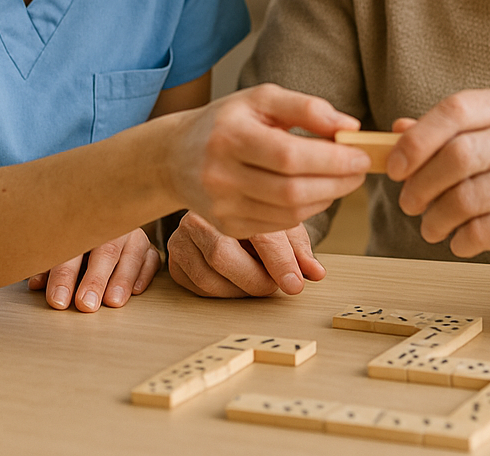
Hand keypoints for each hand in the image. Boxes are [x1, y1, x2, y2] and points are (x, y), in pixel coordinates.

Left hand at [28, 227, 160, 311]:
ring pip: (131, 254)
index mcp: (84, 224)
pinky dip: (144, 274)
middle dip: (95, 279)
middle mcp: (111, 227)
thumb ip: (50, 266)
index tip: (58, 300)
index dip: (64, 275)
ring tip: (112, 301)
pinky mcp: (148, 249)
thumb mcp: (61, 248)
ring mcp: (133, 236)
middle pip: (105, 250)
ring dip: (122, 279)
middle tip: (86, 304)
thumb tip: (37, 284)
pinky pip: (151, 259)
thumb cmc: (77, 240)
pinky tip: (136, 291)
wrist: (106, 219)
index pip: (73, 249)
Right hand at [166, 211, 324, 297]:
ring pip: (208, 277)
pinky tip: (236, 282)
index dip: (279, 262)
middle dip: (255, 280)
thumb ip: (298, 249)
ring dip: (239, 290)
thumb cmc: (256, 216)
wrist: (218, 203)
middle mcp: (201, 213)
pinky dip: (221, 292)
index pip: (256, 232)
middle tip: (274, 286)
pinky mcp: (174, 257)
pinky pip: (195, 286)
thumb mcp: (281, 225)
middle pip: (222, 255)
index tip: (294, 285)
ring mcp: (182, 235)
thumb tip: (315, 273)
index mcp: (234, 197)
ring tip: (257, 283)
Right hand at [172, 84, 370, 238]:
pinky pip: (279, 225)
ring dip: (327, 197)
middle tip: (360, 169)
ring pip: (289, 212)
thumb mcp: (262, 100)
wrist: (175, 156)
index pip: (289, 155)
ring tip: (343, 179)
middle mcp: (221, 175)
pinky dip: (307, 210)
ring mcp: (222, 207)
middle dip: (337, 182)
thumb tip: (349, 127)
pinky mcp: (227, 227)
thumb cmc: (227, 121)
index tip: (360, 155)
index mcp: (230, 136)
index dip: (332, 159)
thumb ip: (306, 108)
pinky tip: (317, 192)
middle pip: (292, 189)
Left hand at [388, 88, 489, 260]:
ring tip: (429, 226)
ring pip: (467, 198)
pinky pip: (484, 231)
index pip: (455, 110)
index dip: (417, 140)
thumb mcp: (487, 132)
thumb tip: (397, 132)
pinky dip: (461, 240)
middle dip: (422, 184)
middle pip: (458, 156)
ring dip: (436, 218)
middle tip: (408, 202)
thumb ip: (444, 130)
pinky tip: (457, 240)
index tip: (394, 167)